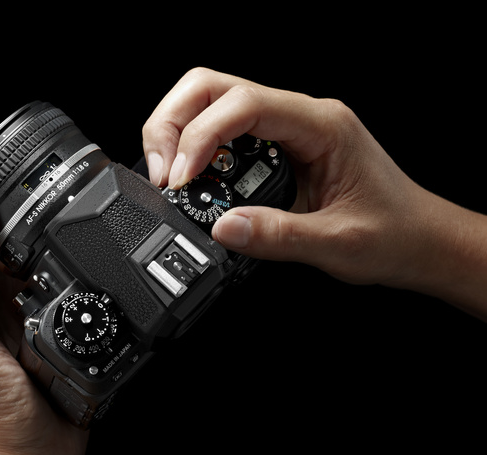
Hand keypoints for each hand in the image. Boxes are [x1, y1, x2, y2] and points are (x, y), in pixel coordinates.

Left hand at [0, 194, 88, 454]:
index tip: (25, 183)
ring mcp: (34, 328)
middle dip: (40, 230)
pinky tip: (100, 279)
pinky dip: (87, 289)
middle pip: (22, 255)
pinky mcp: (64, 344)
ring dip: (66, 257)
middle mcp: (0, 311)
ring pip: (53, 276)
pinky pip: (77, 305)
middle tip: (66, 201)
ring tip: (86, 232)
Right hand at [143, 68, 486, 319]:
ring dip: (178, 133)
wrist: (419, 239)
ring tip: (169, 177)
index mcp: (320, 124)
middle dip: (173, 123)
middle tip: (160, 171)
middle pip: (213, 87)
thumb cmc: (393, 233)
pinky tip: (192, 179)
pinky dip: (195, 149)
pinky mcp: (275, 146)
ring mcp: (285, 127)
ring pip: (211, 102)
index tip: (178, 178)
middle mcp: (300, 115)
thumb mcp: (336, 243)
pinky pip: (223, 130)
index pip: (242, 104)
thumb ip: (277, 236)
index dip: (199, 136)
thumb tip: (222, 228)